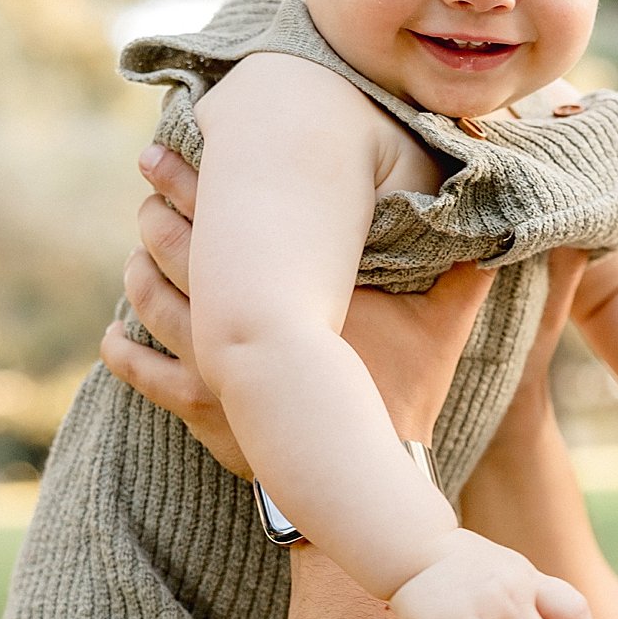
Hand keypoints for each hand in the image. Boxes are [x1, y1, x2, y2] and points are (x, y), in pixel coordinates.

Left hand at [101, 146, 487, 468]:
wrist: (366, 477)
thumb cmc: (405, 396)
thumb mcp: (444, 328)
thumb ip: (464, 270)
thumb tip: (501, 221)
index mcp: (294, 289)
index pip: (229, 217)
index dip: (192, 176)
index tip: (170, 141)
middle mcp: (243, 324)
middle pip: (176, 249)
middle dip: (158, 206)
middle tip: (148, 172)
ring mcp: (214, 371)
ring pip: (154, 303)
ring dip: (140, 268)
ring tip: (139, 244)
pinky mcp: (201, 414)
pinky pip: (146, 376)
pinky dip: (125, 353)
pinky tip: (116, 334)